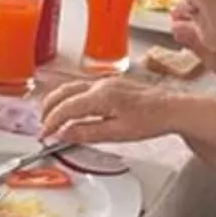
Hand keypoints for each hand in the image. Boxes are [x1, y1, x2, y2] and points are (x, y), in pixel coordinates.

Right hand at [41, 73, 187, 147]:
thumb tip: (64, 134)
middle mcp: (101, 84)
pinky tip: (71, 109)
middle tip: (43, 126)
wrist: (172, 109)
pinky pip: (82, 88)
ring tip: (52, 118)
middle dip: (49, 109)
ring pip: (71, 88)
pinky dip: (70, 98)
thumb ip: (87, 132)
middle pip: (63, 92)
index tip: (45, 134)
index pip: (66, 108)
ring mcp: (105, 82)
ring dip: (58, 102)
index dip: (52, 122)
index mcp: (101, 96)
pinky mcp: (111, 84)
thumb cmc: (151, 120)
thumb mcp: (117, 133)